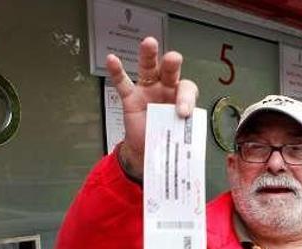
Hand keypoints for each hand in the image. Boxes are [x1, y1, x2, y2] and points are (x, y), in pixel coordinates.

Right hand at [107, 37, 198, 177]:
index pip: (187, 89)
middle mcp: (166, 89)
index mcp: (182, 98)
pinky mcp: (131, 99)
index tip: (183, 113)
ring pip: (148, 69)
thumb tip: (189, 138)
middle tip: (173, 59)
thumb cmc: (168, 139)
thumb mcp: (181, 136)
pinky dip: (117, 72)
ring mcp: (148, 91)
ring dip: (148, 56)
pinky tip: (112, 59)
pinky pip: (123, 84)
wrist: (150, 152)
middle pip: (170, 71)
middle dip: (172, 64)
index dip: (186, 98)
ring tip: (149, 43)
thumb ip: (184, 132)